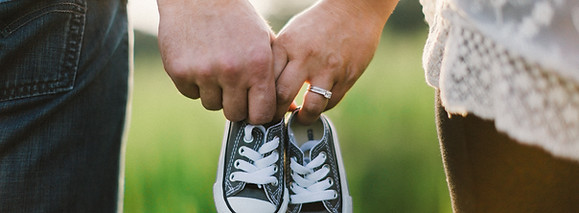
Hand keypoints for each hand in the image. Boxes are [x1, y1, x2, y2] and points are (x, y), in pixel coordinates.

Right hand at [157, 0, 275, 123]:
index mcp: (258, 66)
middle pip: (234, 114)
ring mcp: (204, 73)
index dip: (257, 114)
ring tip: (216, 66)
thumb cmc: (238, 20)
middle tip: (233, 85)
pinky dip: (195, 83)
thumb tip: (290, 110)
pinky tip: (199, 61)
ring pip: (211, 104)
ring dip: (214, 92)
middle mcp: (232, 72)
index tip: (253, 107)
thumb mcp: (265, 42)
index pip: (261, 115)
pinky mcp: (180, 72)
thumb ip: (277, 77)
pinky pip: (190, 93)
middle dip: (235, 104)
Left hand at [272, 0, 396, 123]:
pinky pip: (330, 102)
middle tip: (275, 119)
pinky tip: (317, 104)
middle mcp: (306, 57)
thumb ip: (279, 60)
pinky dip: (322, 107)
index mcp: (287, 45)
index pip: (266, 80)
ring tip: (299, 118)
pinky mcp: (347, 76)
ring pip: (311, 106)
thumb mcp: (291, 35)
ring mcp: (328, 68)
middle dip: (276, 114)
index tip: (260, 107)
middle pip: (282, 96)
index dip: (260, 99)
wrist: (354, 10)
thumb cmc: (317, 24)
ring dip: (303, 118)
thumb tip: (265, 90)